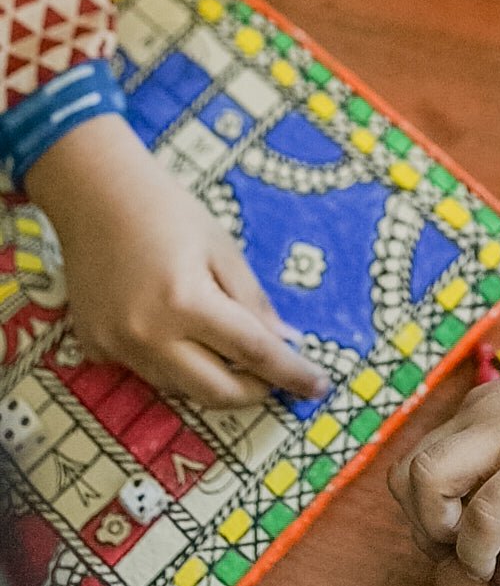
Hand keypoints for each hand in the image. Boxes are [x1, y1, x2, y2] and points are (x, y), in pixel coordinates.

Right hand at [26, 115, 329, 405]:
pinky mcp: (94, 347)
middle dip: (254, 391)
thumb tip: (284, 342)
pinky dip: (173, 363)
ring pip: (180, 387)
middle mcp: (148, 335)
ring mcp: (116, 347)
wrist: (96, 195)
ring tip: (226, 347)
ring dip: (213, 377)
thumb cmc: (168, 212)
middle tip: (275, 378)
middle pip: (215, 390)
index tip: (318, 385)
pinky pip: (146, 372)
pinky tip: (176, 331)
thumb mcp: (223, 248)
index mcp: (187, 302)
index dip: (290, 372)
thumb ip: (253, 301)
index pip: (253, 351)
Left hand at [390, 322, 499, 578]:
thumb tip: (488, 502)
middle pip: (407, 474)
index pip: (413, 461)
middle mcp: (487, 413)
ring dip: (444, 535)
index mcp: (484, 407)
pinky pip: (487, 510)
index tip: (460, 540)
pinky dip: (482, 547)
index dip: (424, 513)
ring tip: (485, 555)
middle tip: (465, 552)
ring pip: (429, 482)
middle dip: (423, 528)